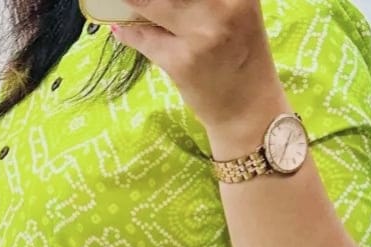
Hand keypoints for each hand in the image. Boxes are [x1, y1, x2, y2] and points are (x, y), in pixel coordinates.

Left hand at [109, 0, 283, 134]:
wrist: (248, 111)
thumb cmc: (241, 58)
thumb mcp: (235, 12)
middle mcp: (223, 6)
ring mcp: (202, 34)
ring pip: (151, 3)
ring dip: (134, 1)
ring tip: (125, 1)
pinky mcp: (183, 61)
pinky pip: (145, 39)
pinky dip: (130, 34)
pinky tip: (122, 29)